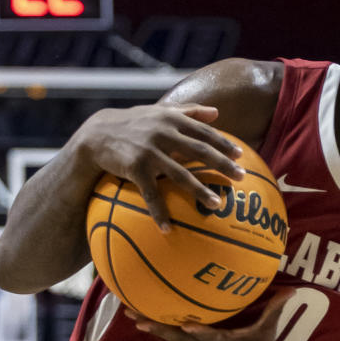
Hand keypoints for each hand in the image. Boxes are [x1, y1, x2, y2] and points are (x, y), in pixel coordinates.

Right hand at [74, 103, 244, 231]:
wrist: (97, 134)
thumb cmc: (134, 124)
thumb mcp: (160, 112)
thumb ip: (189, 111)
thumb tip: (217, 112)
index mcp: (172, 120)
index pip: (204, 132)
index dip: (224, 143)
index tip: (242, 155)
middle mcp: (163, 133)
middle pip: (199, 150)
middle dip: (222, 164)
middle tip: (241, 178)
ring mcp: (149, 151)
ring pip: (180, 174)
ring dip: (199, 190)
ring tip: (217, 204)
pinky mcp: (135, 168)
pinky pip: (150, 194)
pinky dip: (159, 212)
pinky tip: (168, 229)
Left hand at [129, 291, 294, 340]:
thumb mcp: (266, 334)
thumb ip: (274, 311)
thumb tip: (291, 290)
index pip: (209, 338)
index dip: (198, 333)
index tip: (186, 327)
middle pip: (176, 337)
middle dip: (155, 325)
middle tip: (133, 314)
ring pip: (169, 338)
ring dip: (150, 325)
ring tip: (128, 312)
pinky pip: (171, 338)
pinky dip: (156, 328)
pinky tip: (142, 317)